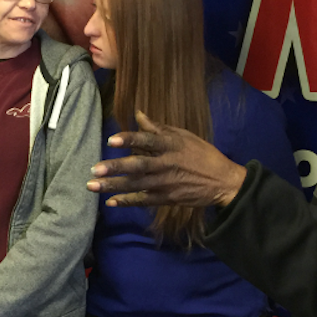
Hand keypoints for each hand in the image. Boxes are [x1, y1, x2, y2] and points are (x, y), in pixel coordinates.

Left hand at [86, 111, 246, 207]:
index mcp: (171, 145)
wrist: (223, 181)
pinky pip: (144, 200)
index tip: (111, 140)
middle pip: (138, 166)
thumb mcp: (183, 136)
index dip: (130, 140)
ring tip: (92, 186)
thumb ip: (158, 128)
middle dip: (116, 168)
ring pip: (137, 185)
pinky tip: (111, 202)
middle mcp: (167, 164)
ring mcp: (166, 183)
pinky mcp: (167, 198)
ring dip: (114, 186)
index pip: (148, 141)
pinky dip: (127, 201)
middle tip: (94, 170)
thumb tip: (138, 114)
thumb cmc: (202, 154)